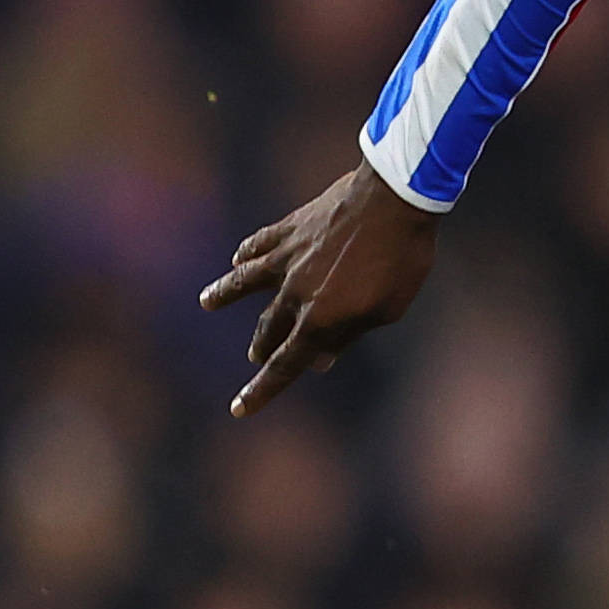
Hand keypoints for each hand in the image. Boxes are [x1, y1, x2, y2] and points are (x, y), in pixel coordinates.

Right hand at [200, 161, 442, 415]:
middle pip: (269, 328)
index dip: (262, 390)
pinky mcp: (290, 229)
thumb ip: (350, 335)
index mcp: (321, 320)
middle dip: (262, 345)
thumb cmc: (402, 260)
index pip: (285, 366)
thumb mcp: (387, 309)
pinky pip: (259, 245)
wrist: (394, 200)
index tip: (238, 409)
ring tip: (206, 302)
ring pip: (245, 281)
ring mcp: (287, 258)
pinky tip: (237, 258)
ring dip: (225, 293)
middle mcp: (295, 293)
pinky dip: (245, 254)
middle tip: (255, 356)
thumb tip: (321, 359)